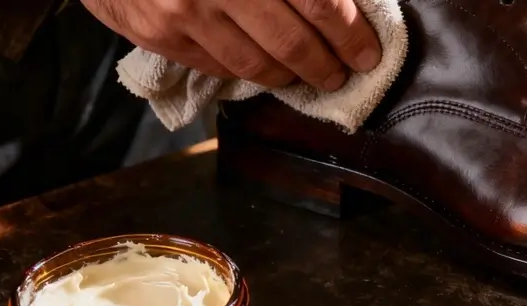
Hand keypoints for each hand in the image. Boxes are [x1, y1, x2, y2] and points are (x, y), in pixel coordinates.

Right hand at [82, 0, 381, 90]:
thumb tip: (342, 0)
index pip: (319, 2)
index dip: (351, 34)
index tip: (368, 53)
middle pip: (293, 42)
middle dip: (328, 65)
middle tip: (345, 73)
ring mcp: (184, 13)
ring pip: (257, 65)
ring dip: (293, 77)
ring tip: (312, 76)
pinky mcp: (158, 35)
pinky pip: (218, 68)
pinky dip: (251, 74)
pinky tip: (269, 71)